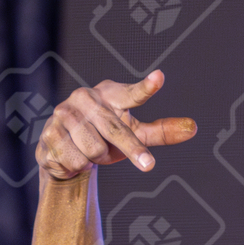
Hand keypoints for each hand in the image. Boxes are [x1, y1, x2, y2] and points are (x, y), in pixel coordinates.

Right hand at [36, 70, 196, 179]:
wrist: (63, 151)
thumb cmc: (106, 137)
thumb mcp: (134, 134)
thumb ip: (161, 131)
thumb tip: (193, 128)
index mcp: (110, 95)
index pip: (132, 94)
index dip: (145, 88)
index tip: (159, 78)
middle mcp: (86, 98)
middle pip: (117, 130)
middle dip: (133, 150)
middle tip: (149, 165)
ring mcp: (65, 113)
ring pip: (95, 150)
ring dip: (97, 158)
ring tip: (89, 150)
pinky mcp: (50, 132)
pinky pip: (77, 160)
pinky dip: (79, 165)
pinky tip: (73, 155)